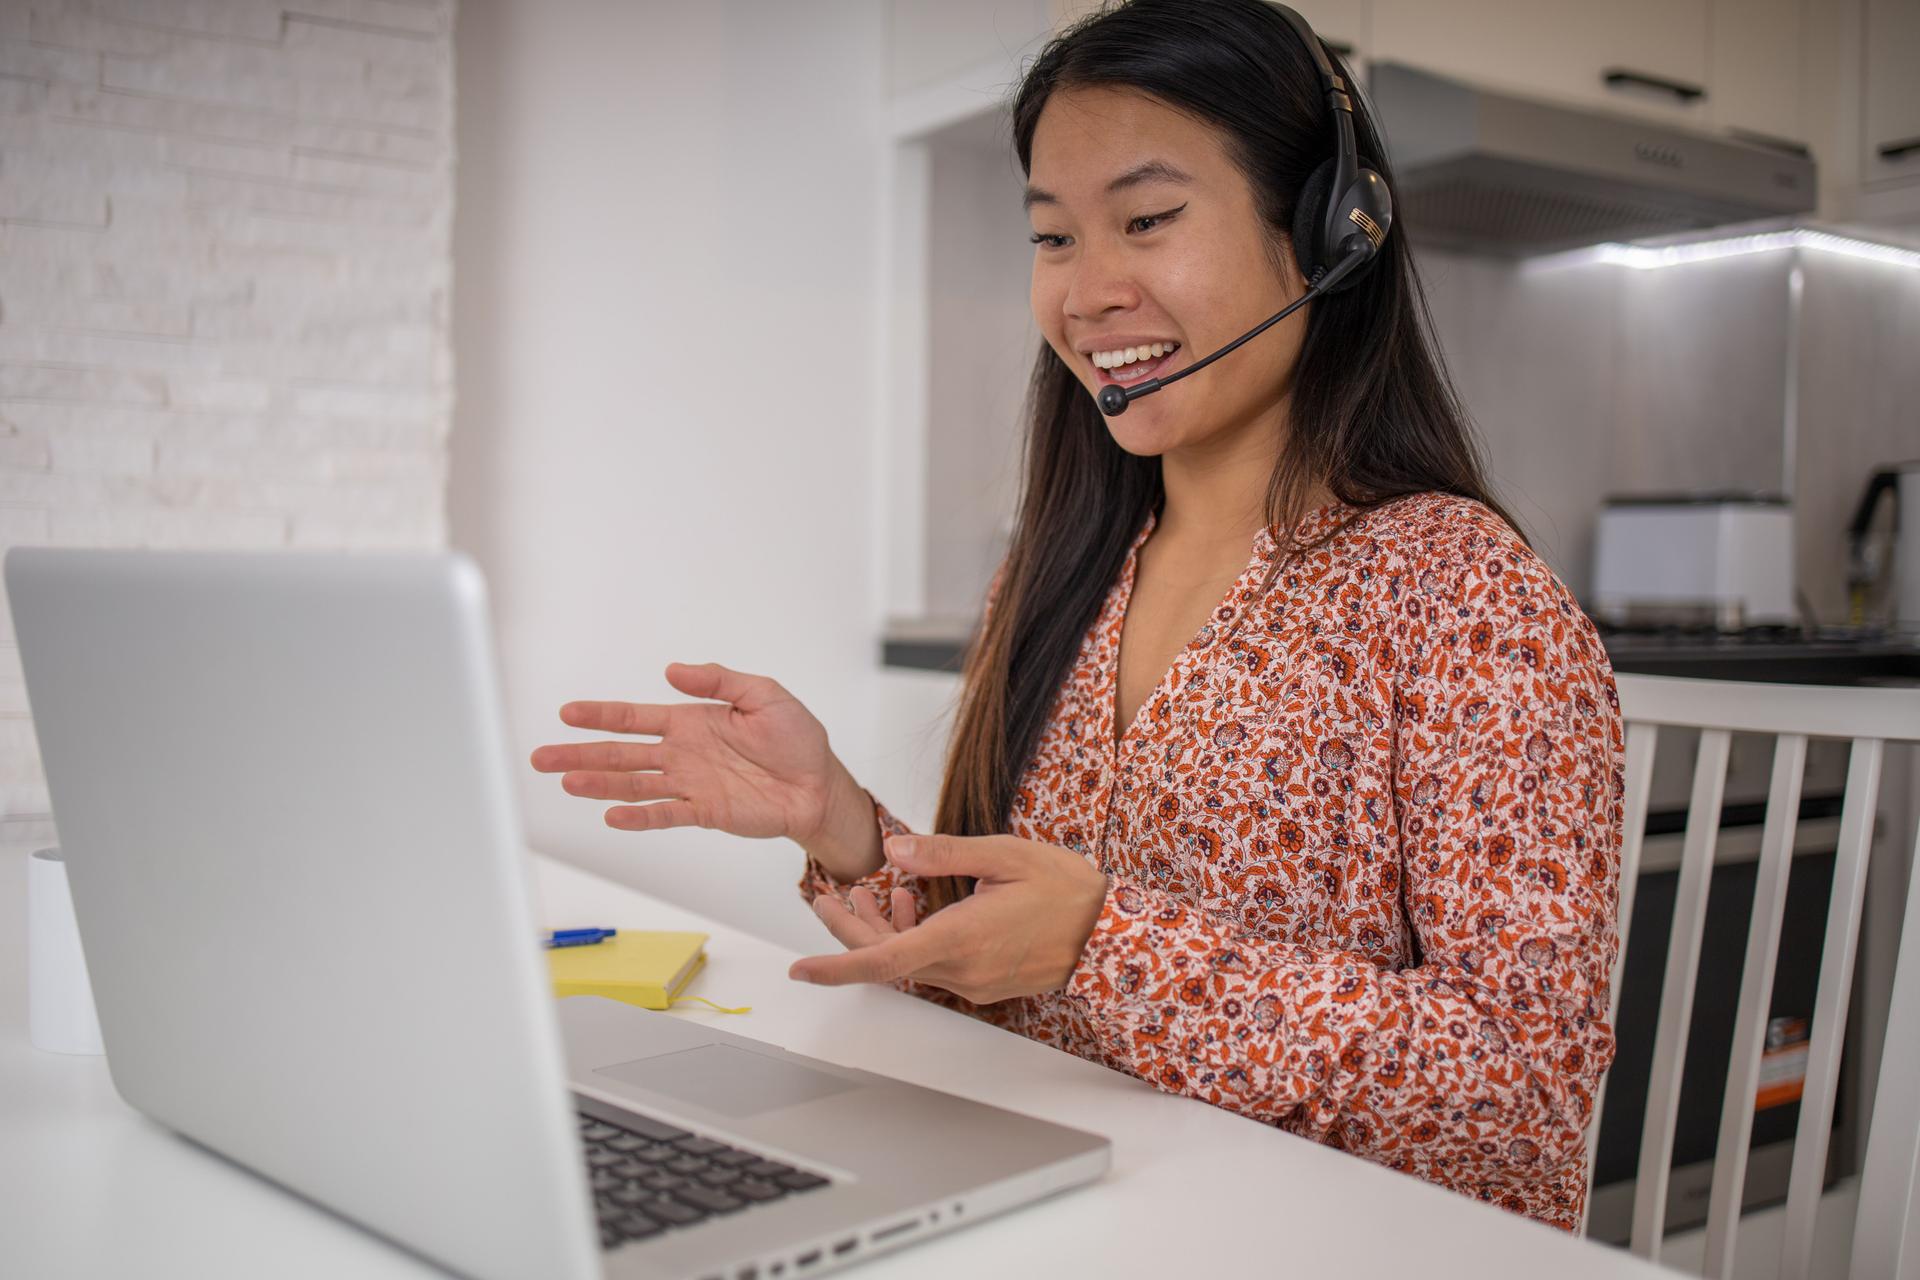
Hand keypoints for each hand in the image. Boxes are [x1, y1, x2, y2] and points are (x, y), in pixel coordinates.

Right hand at [530, 663, 878, 876]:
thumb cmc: (796, 738)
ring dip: (600, 784)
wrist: (819, 783)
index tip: (567, 714)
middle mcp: (682, 754)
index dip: (601, 715)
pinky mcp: (705, 812)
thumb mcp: (763, 694)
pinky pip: (665, 814)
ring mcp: (690, 784)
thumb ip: (719, 681)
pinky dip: (639, 816)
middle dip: (581, 754)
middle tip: (542, 756)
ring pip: (634, 784)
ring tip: (566, 782)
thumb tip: (672, 671)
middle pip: (621, 754)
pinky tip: (612, 813)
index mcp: (691, 721)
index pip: (635, 717)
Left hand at [790, 834, 1109, 1004]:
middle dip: (852, 930)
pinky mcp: (984, 983)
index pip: (883, 961)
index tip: (800, 969)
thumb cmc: (1066, 890)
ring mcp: (973, 982)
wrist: (1111, 933)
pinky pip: (934, 965)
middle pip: (887, 960)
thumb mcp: (1004, 854)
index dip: (836, 965)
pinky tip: (916, 905)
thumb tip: (893, 849)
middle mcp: (962, 970)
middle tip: (828, 899)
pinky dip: (914, 938)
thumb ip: (944, 853)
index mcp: (961, 938)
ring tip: (877, 890)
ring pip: (909, 963)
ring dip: (886, 930)